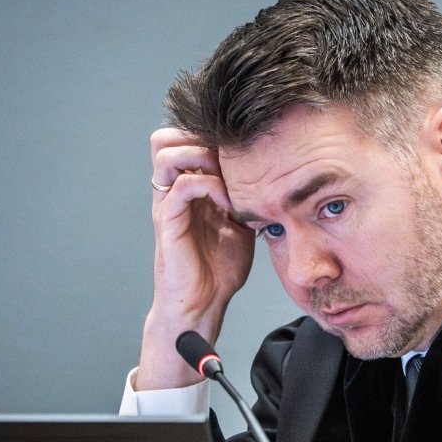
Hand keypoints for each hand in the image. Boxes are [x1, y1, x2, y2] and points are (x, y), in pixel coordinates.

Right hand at [136, 128, 254, 389]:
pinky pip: (183, 187)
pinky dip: (210, 186)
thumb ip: (247, 197)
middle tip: (229, 157)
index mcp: (187, 189)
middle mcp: (171, 192)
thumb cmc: (220, 269)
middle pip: (164, 138)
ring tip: (227, 175)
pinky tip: (229, 204)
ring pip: (166, 153)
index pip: (182, 139)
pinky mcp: (168, 223)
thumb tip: (276, 177)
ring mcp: (167, 206)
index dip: (207, 136)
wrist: (202, 305)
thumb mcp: (241, 223)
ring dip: (200, 155)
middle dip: (198, 137)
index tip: (242, 150)